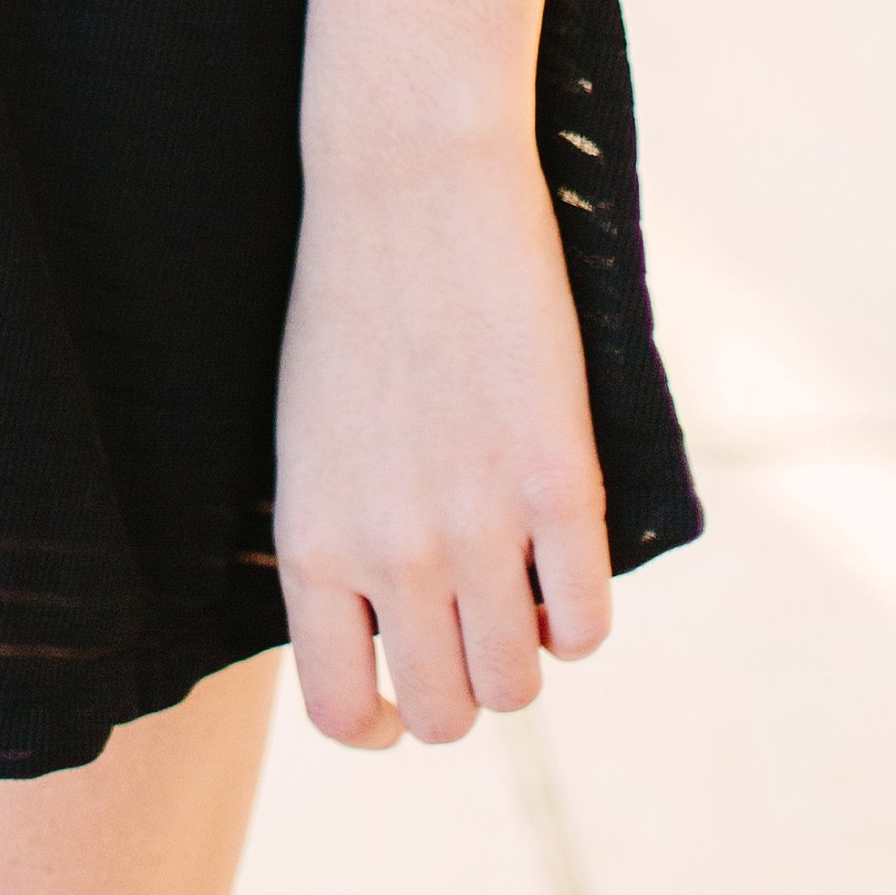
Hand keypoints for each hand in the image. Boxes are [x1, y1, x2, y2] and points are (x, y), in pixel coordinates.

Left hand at [270, 134, 612, 745]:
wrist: (405, 174)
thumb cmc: (349, 295)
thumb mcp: (309, 435)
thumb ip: (338, 539)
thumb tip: (383, 631)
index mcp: (311, 541)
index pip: (341, 711)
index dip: (382, 720)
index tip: (403, 692)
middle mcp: (389, 551)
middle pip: (446, 715)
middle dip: (463, 686)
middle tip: (472, 622)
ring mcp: (477, 522)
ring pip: (518, 685)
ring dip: (525, 652)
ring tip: (518, 583)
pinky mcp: (558, 480)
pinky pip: (586, 622)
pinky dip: (580, 611)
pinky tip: (564, 556)